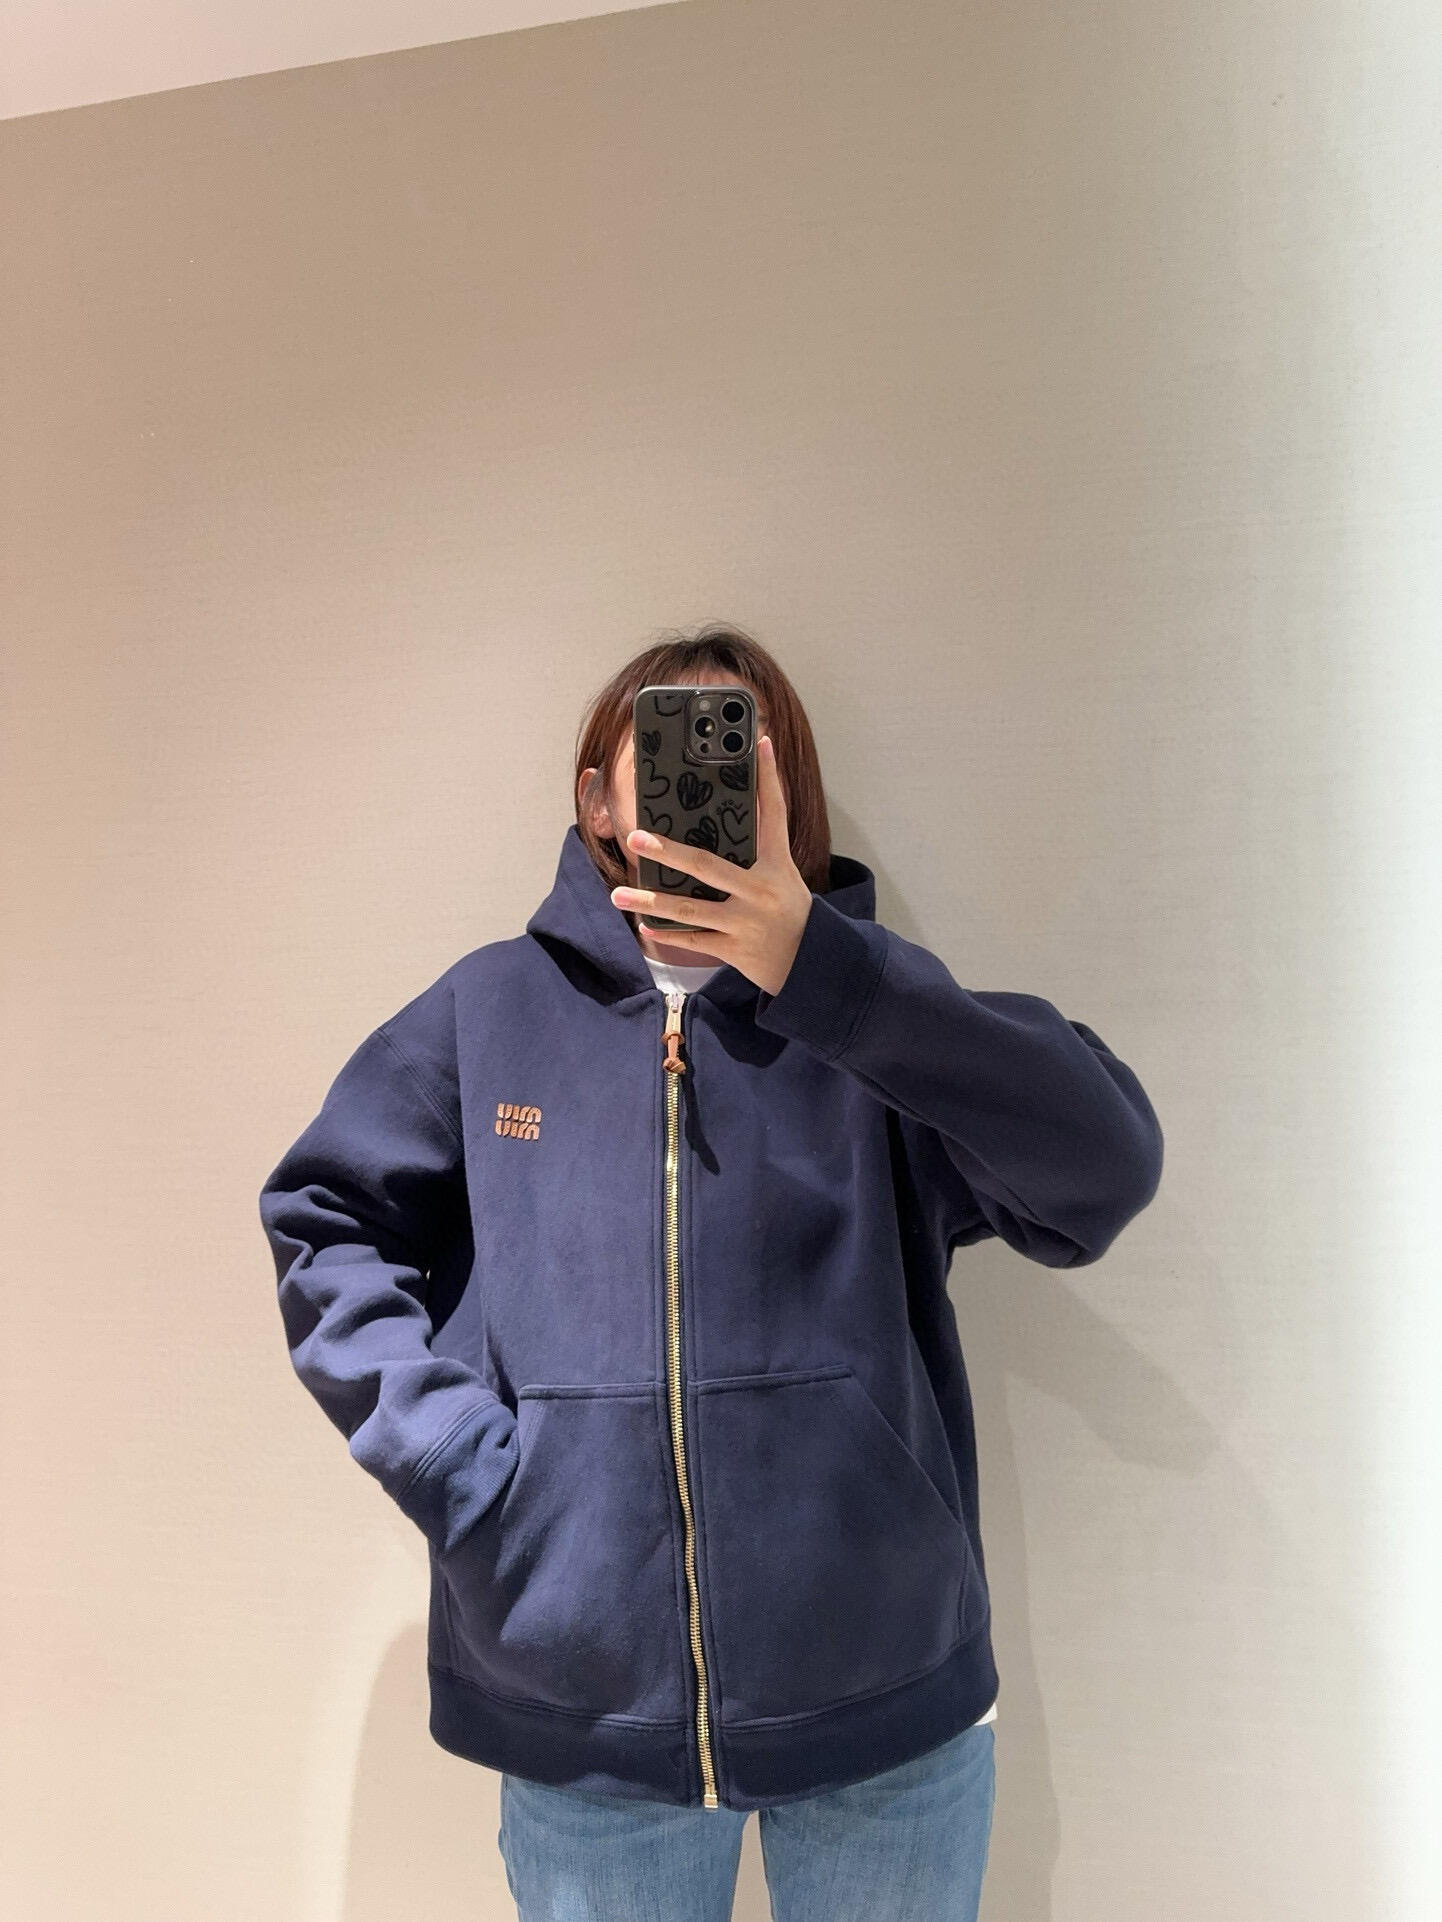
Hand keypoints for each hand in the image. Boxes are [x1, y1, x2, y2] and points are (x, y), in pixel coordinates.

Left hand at [609, 735, 813, 997]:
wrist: (812, 964)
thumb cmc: (790, 912)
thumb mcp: (783, 876)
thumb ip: (759, 850)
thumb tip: (725, 818)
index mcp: (777, 865)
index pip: (774, 813)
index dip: (768, 778)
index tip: (759, 743)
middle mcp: (760, 891)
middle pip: (707, 866)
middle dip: (669, 851)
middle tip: (635, 837)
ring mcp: (745, 923)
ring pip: (690, 909)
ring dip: (651, 902)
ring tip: (618, 895)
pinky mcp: (735, 950)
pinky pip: (695, 940)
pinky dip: (669, 934)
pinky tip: (645, 927)